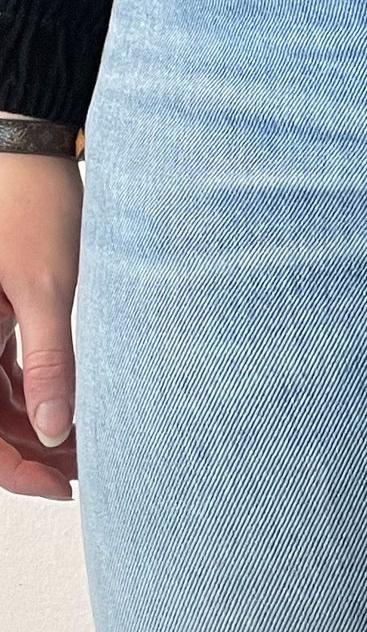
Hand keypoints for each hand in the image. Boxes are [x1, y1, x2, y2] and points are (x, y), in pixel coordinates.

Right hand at [0, 156, 81, 502]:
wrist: (31, 146)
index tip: (62, 486)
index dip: (15, 470)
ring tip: (92, 442)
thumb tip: (53, 430)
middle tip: (88, 467)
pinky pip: (3, 370)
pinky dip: (36, 390)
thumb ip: (48, 360)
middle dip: (33, 451)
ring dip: (37, 423)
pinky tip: (75, 404)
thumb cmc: (32, 201)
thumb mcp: (45, 285)